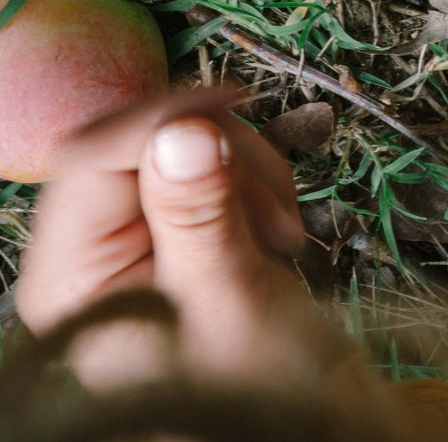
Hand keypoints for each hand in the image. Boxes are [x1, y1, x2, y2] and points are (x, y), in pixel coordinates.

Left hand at [15, 88, 337, 389]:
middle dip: (219, 153)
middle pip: (137, 144)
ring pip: (180, 147)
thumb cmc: (255, 384)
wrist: (300, 420)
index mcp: (73, 277)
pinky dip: (254, 181)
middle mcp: (89, 252)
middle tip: (276, 210)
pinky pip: (207, 169)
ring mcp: (132, 240)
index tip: (234, 109)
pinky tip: (275, 229)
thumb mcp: (229, 299)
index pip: (90, 159)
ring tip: (281, 233)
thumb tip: (183, 129)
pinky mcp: (174, 231)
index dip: (157, 121)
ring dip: (246, 170)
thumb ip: (198, 212)